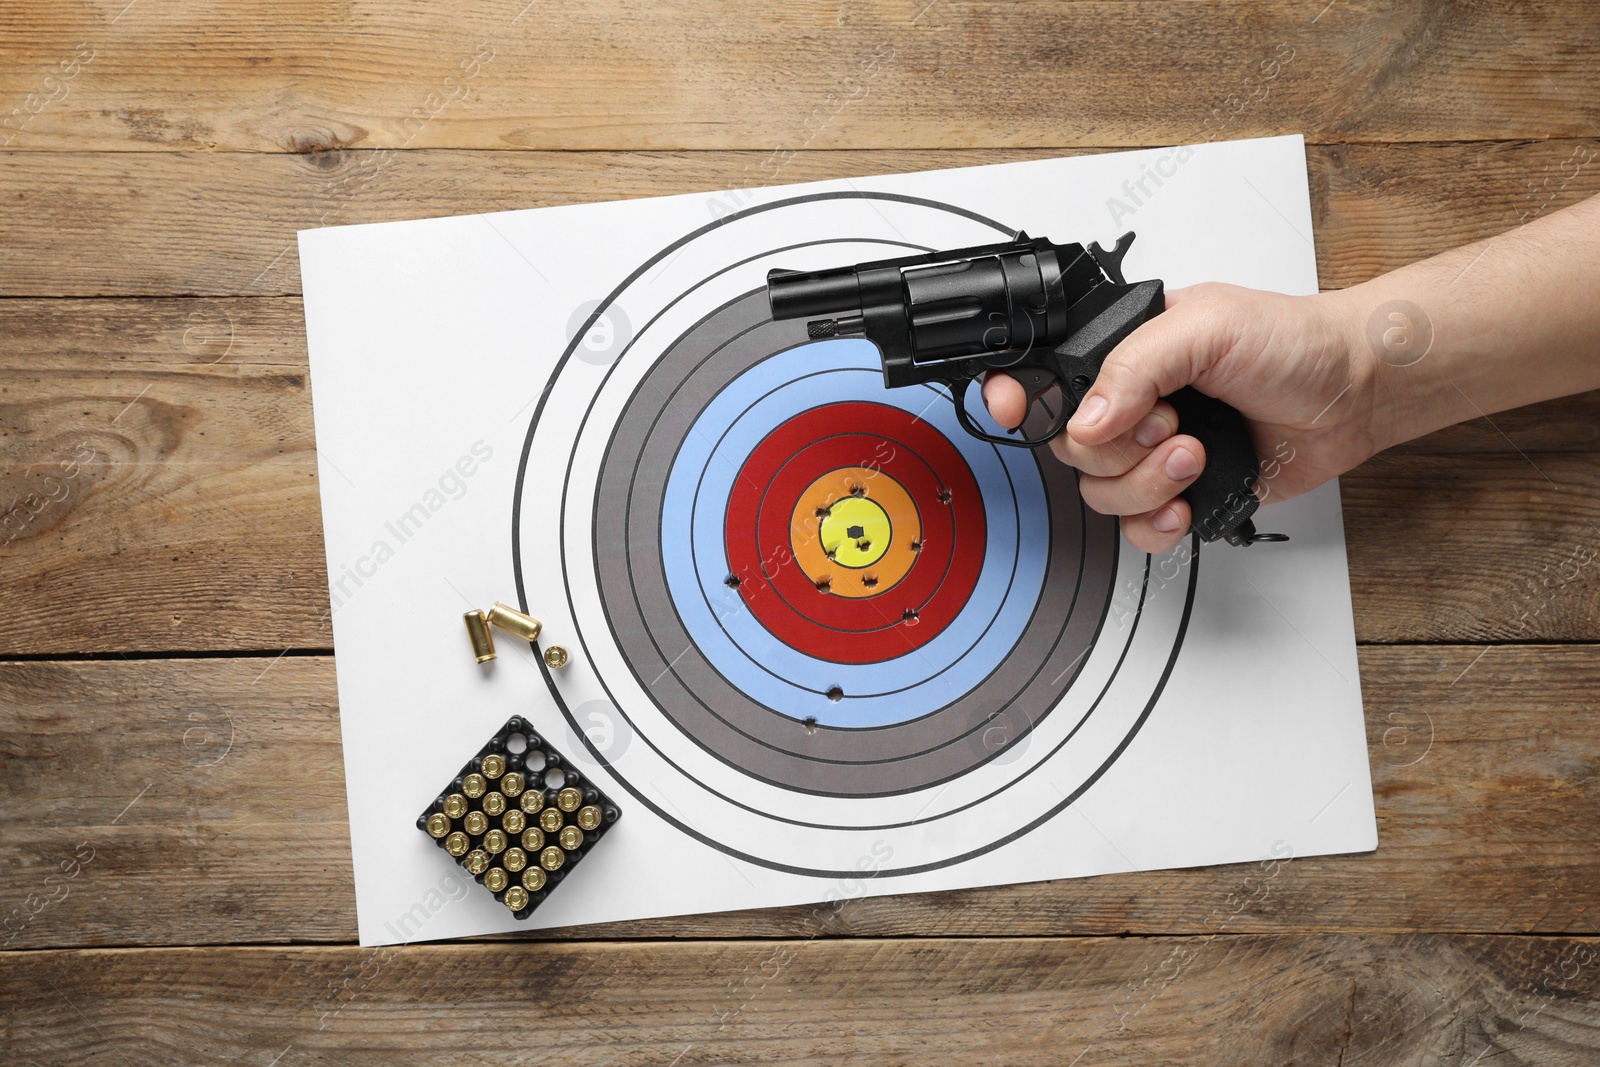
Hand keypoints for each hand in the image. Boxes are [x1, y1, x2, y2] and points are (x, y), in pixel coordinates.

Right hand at [983, 282, 1381, 553]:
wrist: (1353, 394)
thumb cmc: (1291, 342)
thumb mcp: (1205, 327)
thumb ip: (1134, 366)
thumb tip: (1087, 419)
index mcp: (1120, 351)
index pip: (1040, 375)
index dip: (1014, 396)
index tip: (1016, 410)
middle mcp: (1129, 402)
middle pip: (1070, 449)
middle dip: (1120, 448)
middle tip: (1173, 423)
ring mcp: (1151, 451)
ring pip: (1099, 493)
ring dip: (1147, 484)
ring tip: (1198, 454)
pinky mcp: (1179, 493)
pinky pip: (1133, 529)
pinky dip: (1157, 523)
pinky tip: (1188, 501)